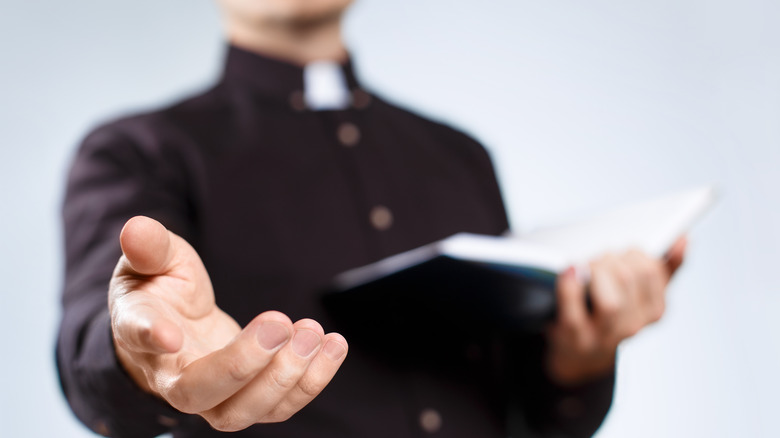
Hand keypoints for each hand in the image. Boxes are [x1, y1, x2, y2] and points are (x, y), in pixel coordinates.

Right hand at [108, 216, 347, 430]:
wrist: (172, 325)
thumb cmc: (159, 290)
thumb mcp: (152, 261)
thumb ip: (149, 247)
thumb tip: (136, 227)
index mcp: (141, 332)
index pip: (140, 339)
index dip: (152, 337)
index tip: (171, 333)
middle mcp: (171, 376)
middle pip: (199, 394)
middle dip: (244, 364)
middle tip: (281, 322)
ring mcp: (212, 395)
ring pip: (242, 412)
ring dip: (286, 377)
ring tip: (314, 332)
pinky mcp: (246, 397)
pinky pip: (278, 408)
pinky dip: (311, 381)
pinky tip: (333, 346)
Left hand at [545, 237, 686, 384]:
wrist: (579, 354)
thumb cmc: (607, 313)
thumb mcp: (638, 292)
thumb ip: (663, 267)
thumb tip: (683, 239)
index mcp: (653, 311)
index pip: (652, 272)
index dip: (634, 255)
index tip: (625, 252)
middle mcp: (632, 326)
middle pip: (627, 281)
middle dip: (610, 260)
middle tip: (600, 258)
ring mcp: (604, 336)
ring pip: (610, 303)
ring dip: (593, 273)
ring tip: (586, 266)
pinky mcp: (575, 339)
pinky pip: (575, 314)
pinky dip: (570, 288)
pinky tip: (570, 271)